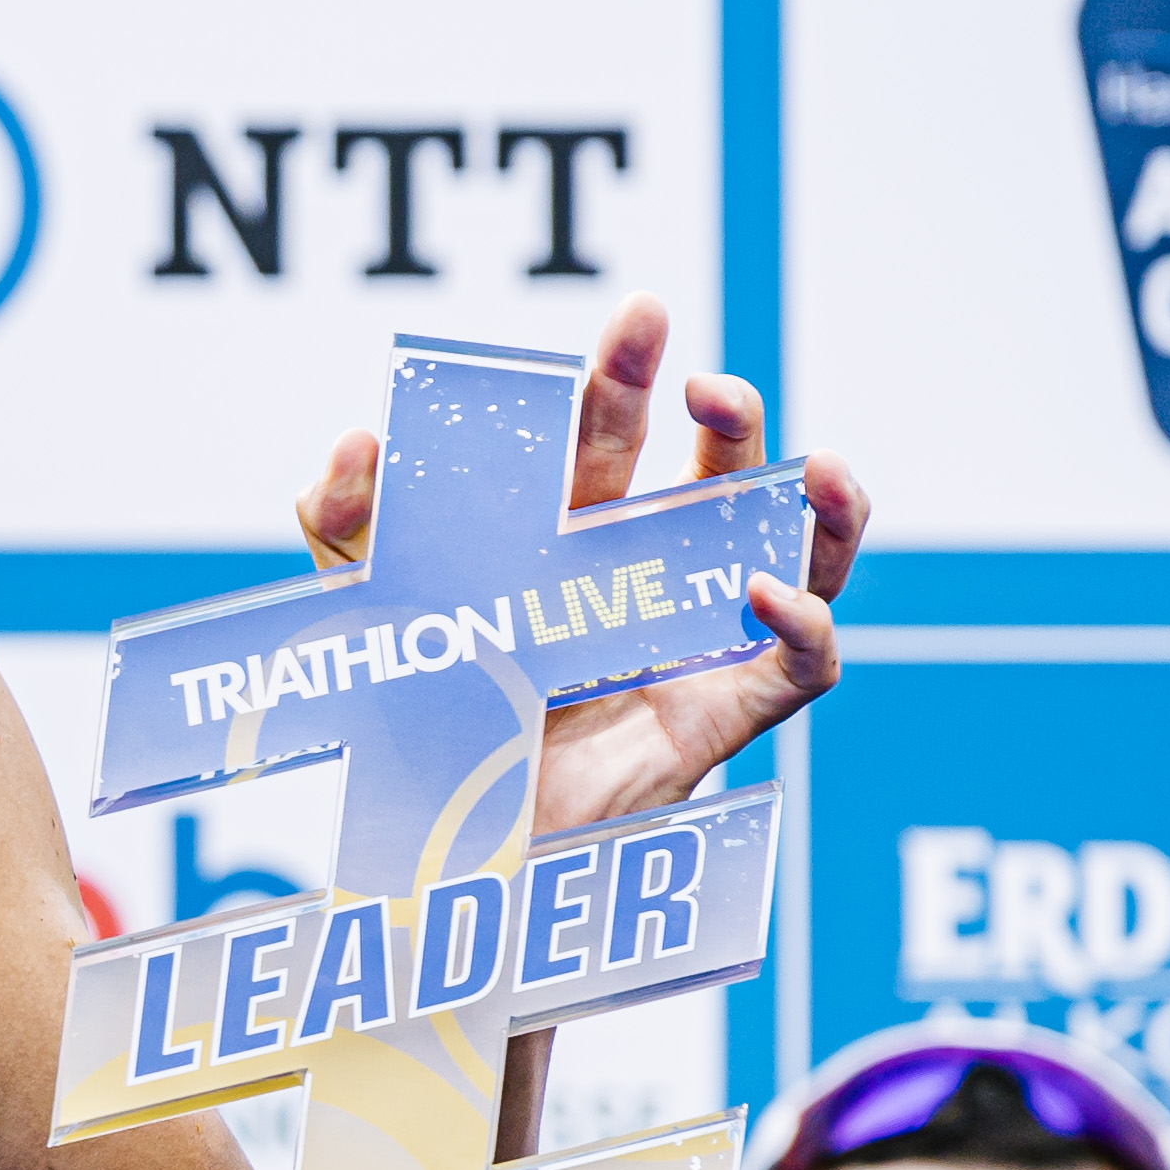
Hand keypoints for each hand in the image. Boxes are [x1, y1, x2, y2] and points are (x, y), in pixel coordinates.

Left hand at [290, 296, 867, 837]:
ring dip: (821, 510)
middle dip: (726, 417)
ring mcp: (689, 648)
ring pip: (790, 560)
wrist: (433, 851)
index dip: (629, 377)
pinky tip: (768, 594)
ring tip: (823, 468)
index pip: (610, 438)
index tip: (642, 318)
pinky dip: (803, 628)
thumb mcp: (369, 609)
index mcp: (567, 539)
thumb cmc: (417, 724)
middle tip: (708, 382)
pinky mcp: (713, 723)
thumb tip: (358, 442)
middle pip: (709, 479)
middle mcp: (642, 583)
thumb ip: (345, 522)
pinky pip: (796, 672)